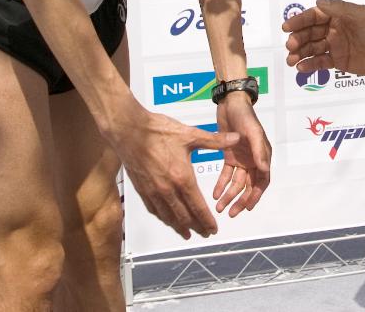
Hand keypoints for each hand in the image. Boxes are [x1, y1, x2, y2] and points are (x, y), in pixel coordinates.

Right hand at [110, 107, 239, 239]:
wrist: (129, 130)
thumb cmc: (157, 131)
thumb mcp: (190, 134)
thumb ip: (215, 140)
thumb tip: (236, 139)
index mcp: (182, 178)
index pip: (198, 206)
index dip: (207, 220)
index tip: (213, 229)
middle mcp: (167, 189)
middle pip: (184, 216)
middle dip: (196, 227)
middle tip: (204, 233)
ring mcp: (153, 191)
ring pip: (168, 216)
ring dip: (179, 226)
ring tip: (187, 233)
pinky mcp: (142, 189)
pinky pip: (154, 209)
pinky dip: (163, 218)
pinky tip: (166, 219)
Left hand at [212, 91, 270, 216]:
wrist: (230, 103)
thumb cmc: (245, 116)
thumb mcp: (253, 132)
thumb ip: (259, 151)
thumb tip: (264, 169)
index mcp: (263, 156)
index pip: (261, 181)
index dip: (255, 195)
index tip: (247, 208)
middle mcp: (253, 160)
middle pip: (248, 186)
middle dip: (241, 200)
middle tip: (231, 212)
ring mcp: (241, 159)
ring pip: (236, 183)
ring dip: (229, 195)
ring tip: (219, 207)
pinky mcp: (230, 156)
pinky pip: (226, 174)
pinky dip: (221, 184)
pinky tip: (214, 194)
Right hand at [283, 0, 364, 75]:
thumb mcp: (361, 15)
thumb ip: (339, 9)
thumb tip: (318, 1)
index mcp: (339, 15)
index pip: (314, 16)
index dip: (300, 20)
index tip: (287, 27)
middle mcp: (335, 29)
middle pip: (310, 33)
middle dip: (298, 39)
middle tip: (290, 46)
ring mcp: (336, 45)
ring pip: (312, 48)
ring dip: (300, 53)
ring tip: (291, 60)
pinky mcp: (339, 61)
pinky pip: (320, 62)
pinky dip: (310, 65)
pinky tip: (301, 68)